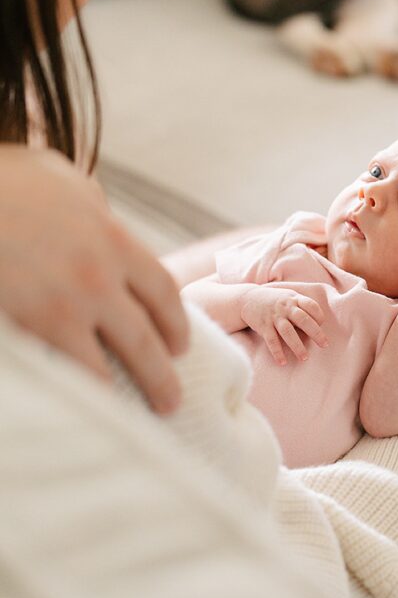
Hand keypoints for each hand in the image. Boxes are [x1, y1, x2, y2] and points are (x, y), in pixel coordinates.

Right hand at [0, 146, 188, 411]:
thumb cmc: (9, 179)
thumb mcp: (67, 184)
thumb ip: (96, 212)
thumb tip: (105, 224)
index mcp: (115, 240)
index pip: (163, 293)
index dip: (176, 324)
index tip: (180, 346)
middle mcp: (96, 279)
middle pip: (144, 341)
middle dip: (160, 376)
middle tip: (171, 400)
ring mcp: (58, 308)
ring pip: (100, 369)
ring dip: (116, 397)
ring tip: (124, 418)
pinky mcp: (25, 329)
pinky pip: (57, 372)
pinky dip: (70, 391)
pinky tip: (76, 404)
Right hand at [240, 286, 327, 364]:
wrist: (248, 298)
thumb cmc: (275, 301)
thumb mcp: (289, 297)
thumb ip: (302, 306)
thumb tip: (319, 324)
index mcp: (294, 298)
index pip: (311, 305)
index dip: (319, 315)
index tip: (322, 324)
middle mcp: (285, 307)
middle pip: (303, 319)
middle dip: (315, 333)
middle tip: (324, 345)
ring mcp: (273, 316)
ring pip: (287, 331)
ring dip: (297, 346)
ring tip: (305, 358)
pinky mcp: (263, 326)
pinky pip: (271, 340)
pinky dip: (277, 352)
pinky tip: (283, 362)